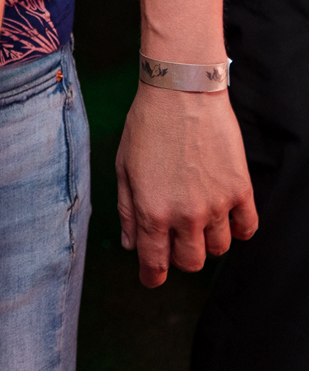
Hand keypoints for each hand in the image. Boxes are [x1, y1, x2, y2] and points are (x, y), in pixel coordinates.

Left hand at [115, 84, 257, 286]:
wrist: (182, 91)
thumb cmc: (147, 124)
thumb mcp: (124, 166)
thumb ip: (127, 210)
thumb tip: (131, 245)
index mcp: (151, 211)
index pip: (154, 263)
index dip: (152, 277)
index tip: (151, 279)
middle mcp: (185, 215)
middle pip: (191, 262)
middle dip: (180, 258)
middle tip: (175, 241)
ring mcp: (216, 204)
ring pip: (219, 249)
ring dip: (208, 241)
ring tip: (199, 219)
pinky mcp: (240, 190)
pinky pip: (247, 228)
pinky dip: (238, 228)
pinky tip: (226, 215)